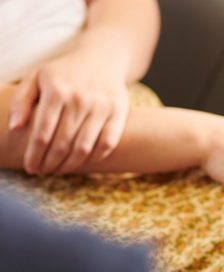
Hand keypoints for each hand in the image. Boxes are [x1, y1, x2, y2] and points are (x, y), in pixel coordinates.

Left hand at [9, 56, 130, 174]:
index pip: (42, 133)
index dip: (34, 155)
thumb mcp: (36, 77)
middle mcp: (80, 99)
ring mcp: (101, 106)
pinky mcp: (119, 111)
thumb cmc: (63, 72)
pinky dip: (96, 157)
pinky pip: (108, 142)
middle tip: (43, 172)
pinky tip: (84, 162)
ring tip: (59, 170)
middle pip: (62, 143)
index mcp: (56, 90)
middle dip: (50, 163)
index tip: (30, 167)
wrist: (101, 57)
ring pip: (84, 147)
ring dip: (70, 164)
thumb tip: (14, 128)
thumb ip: (21, 101)